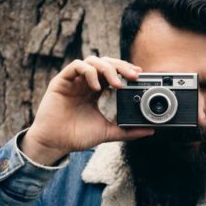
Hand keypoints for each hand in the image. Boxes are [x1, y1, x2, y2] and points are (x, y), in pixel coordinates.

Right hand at [20, 56, 153, 164]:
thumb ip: (128, 131)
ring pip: (92, 61)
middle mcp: (86, 83)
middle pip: (106, 63)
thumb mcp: (108, 132)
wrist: (56, 144)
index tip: (139, 75)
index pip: (113, 73)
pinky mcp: (61, 81)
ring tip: (116, 84)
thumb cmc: (78, 136)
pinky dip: (89, 72)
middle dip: (121, 66)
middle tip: (133, 75)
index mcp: (96, 91)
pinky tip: (96, 87)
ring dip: (107, 69)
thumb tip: (150, 130)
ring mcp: (74, 81)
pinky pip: (76, 66)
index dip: (126, 70)